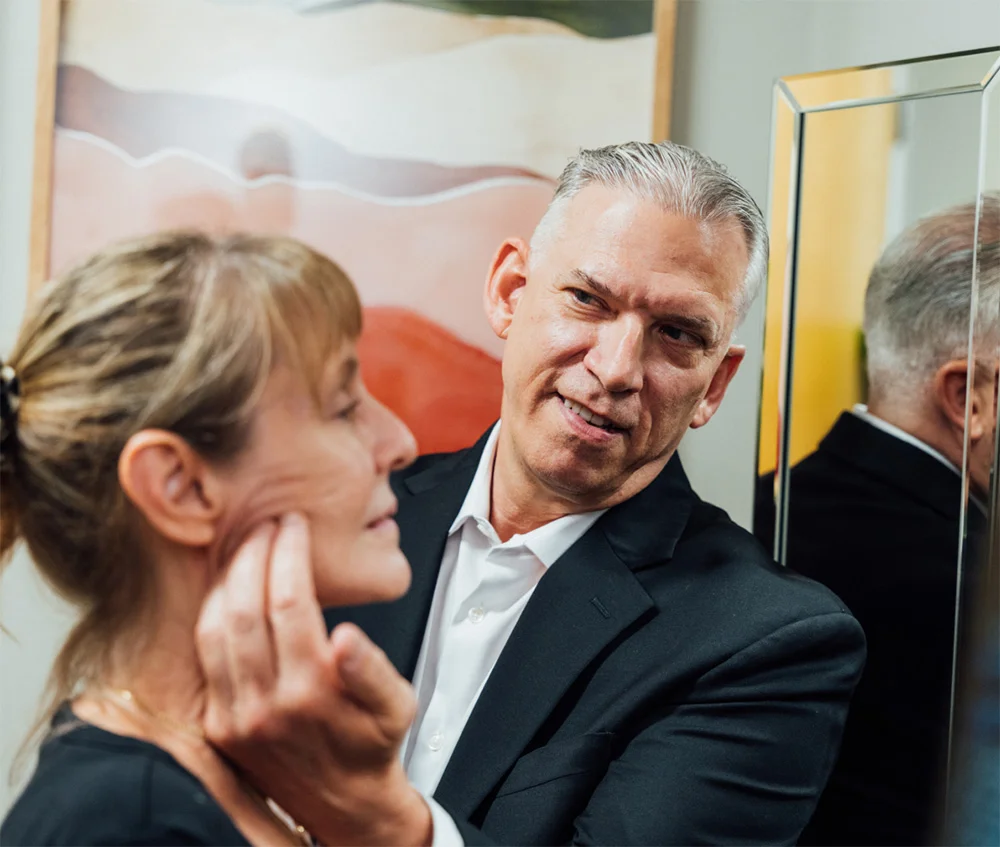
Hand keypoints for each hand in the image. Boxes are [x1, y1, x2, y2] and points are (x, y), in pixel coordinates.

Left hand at [195, 513, 431, 845]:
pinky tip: (231, 587)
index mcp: (311, 692)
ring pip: (214, 628)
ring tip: (248, 547)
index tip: (295, 525)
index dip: (289, 554)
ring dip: (228, 578)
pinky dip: (213, 610)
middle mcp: (265, 704)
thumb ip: (373, 670)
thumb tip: (348, 637)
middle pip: (244, 607)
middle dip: (255, 554)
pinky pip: (204, 655)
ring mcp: (234, 715)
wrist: (342, 801)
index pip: (289, 602)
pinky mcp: (217, 723)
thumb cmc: (370, 744)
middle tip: (269, 523)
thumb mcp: (396, 705)